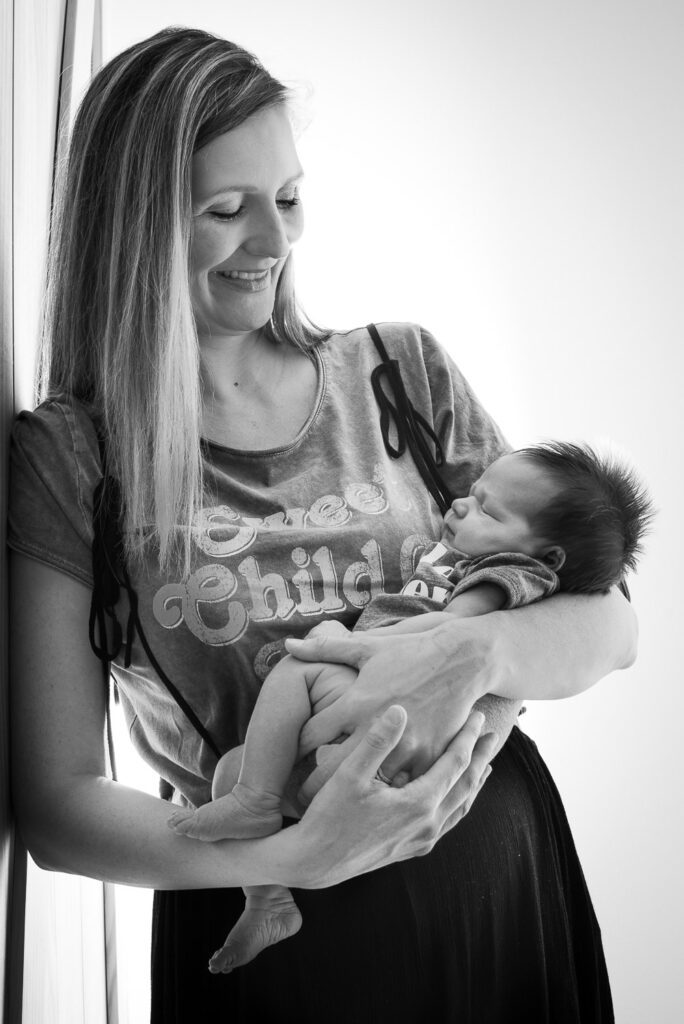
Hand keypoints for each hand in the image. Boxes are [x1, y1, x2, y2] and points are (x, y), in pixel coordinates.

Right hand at [275, 704, 497, 888]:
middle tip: (494, 735)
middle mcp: (427, 825)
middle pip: (465, 785)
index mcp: (418, 804)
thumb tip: (399, 709)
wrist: (313, 863)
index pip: (455, 764)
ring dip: (473, 782)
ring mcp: (421, 841)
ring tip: (484, 764)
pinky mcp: (412, 849)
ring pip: (459, 807)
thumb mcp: (349, 774)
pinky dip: (459, 803)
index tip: (479, 717)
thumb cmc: (328, 815)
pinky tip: (456, 798)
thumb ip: (377, 741)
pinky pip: (448, 822)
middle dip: (480, 758)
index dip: (467, 738)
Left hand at [285, 618, 499, 783]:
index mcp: (356, 701)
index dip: (294, 749)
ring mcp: (405, 746)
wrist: (463, 660)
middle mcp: (377, 727)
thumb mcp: (366, 648)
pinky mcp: (429, 758)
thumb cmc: (409, 652)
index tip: (286, 761)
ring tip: (329, 807)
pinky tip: (372, 803)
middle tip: (297, 797)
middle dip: (310, 786)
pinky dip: (388, 793)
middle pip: (330, 769)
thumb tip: (287, 645)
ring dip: (350, 795)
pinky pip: (401, 787)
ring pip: (366, 785)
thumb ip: (324, 649)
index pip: (310, 735)